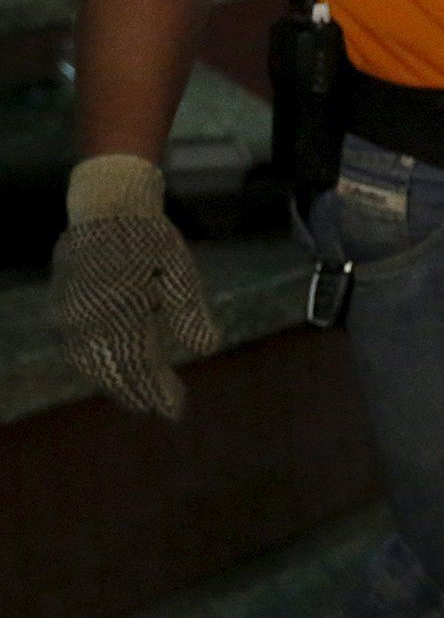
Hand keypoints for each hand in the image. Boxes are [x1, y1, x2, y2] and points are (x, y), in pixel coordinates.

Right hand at [53, 156, 219, 418]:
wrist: (105, 207)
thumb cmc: (149, 237)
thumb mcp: (178, 268)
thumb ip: (189, 310)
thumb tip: (207, 349)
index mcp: (122, 309)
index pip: (139, 365)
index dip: (157, 391)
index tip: (174, 410)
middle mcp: (90, 318)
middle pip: (114, 370)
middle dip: (138, 392)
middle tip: (161, 408)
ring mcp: (71, 315)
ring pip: (92, 364)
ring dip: (115, 383)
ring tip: (140, 398)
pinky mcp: (62, 309)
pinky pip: (78, 349)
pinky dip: (97, 366)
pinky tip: (114, 372)